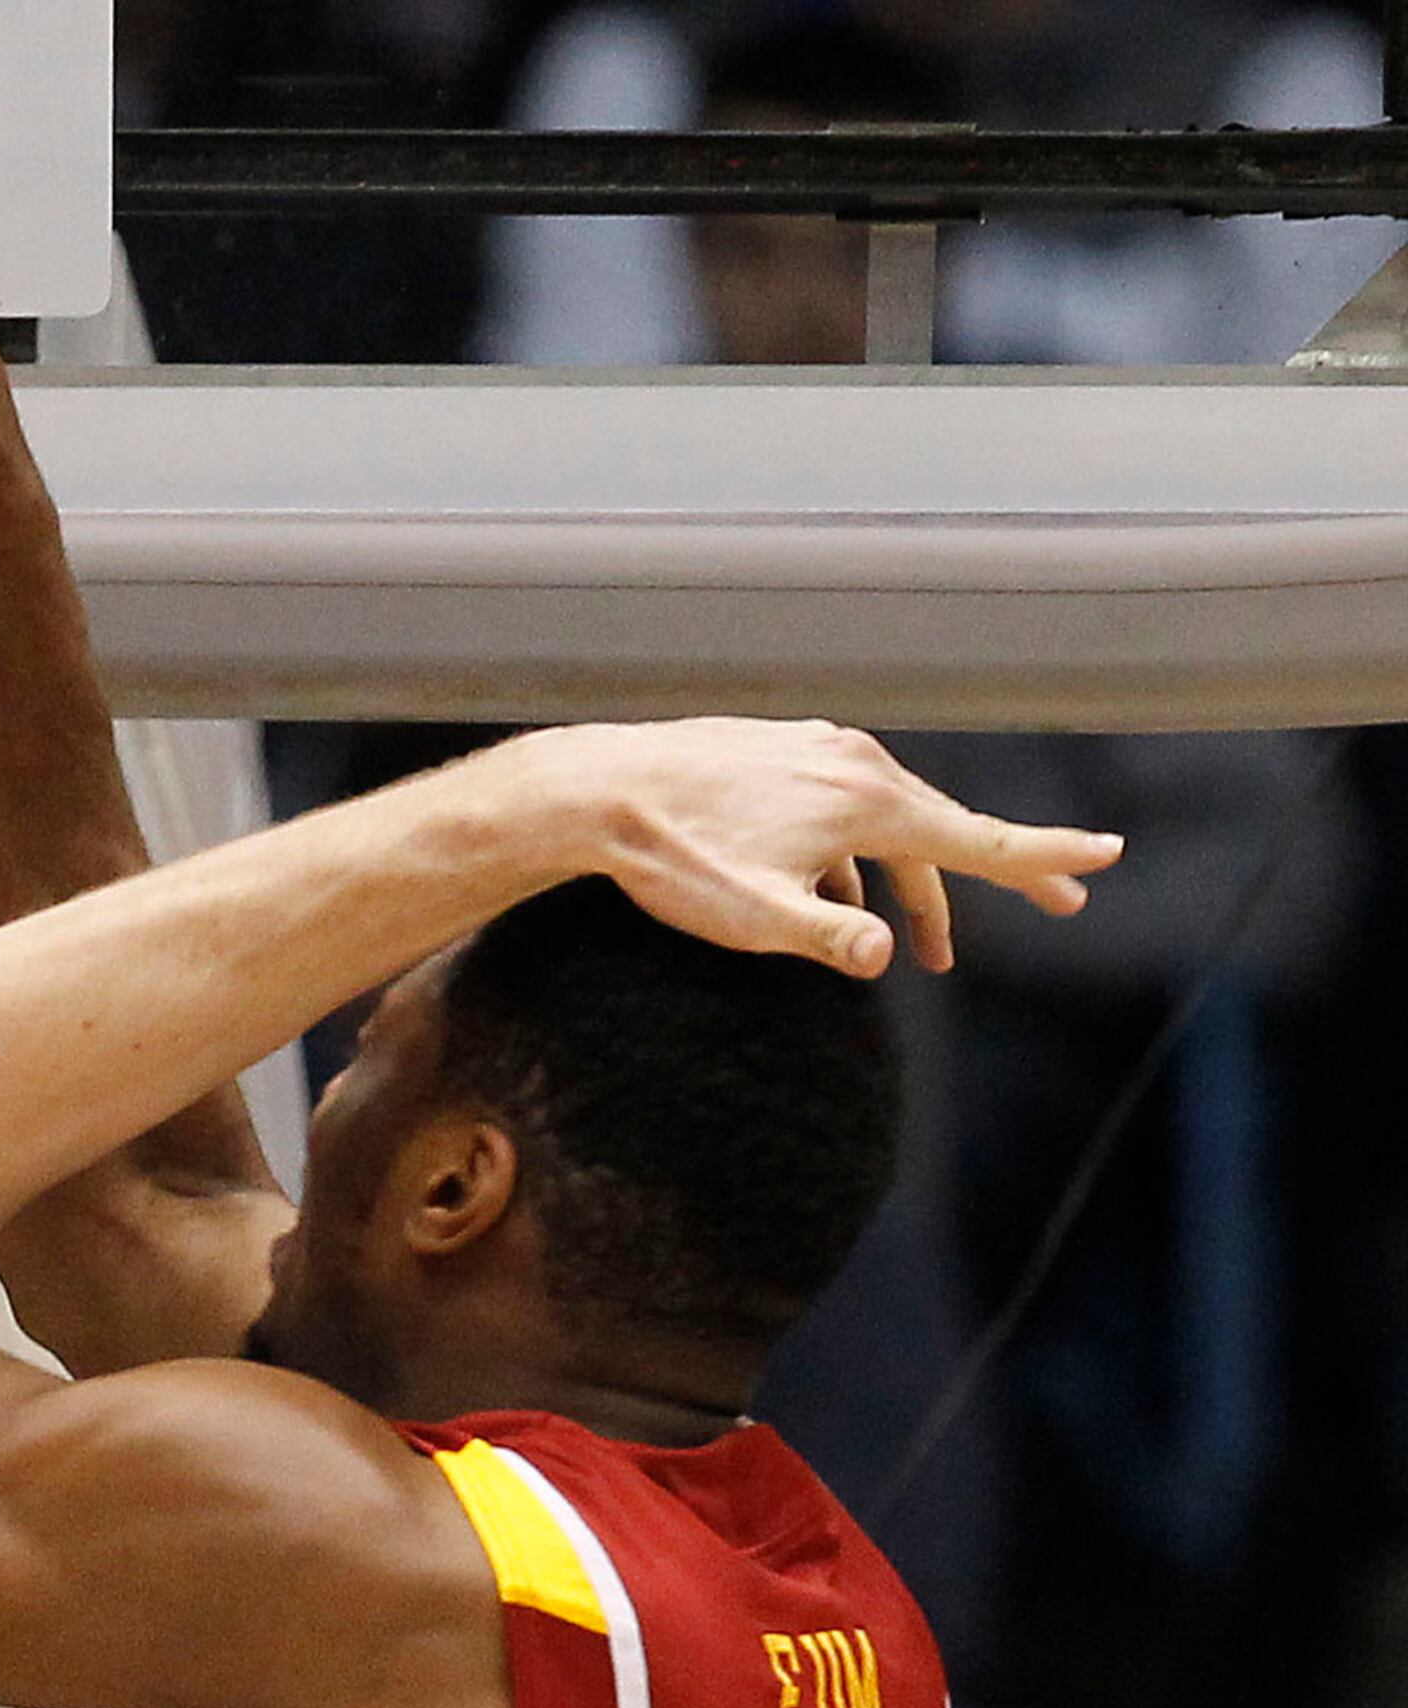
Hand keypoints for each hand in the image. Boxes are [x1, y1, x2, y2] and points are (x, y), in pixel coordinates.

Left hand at [510, 721, 1119, 979]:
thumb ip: (826, 936)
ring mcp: (819, 753)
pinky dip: (861, 859)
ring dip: (917, 883)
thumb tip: (884, 954)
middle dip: (1003, 870)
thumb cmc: (676, 859)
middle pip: (947, 828)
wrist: (600, 790)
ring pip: (891, 824)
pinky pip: (843, 812)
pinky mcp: (784, 755)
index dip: (1044, 856)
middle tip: (1065, 900)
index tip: (1107, 856)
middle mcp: (856, 764)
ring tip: (930, 951)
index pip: (977, 839)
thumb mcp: (754, 915)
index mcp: (867, 803)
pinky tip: (842, 899)